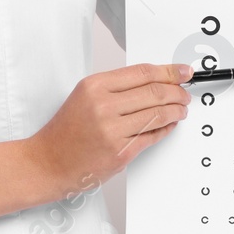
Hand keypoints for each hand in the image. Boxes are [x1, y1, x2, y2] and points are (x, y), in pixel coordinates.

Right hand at [25, 63, 194, 191]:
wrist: (48, 162)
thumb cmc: (65, 132)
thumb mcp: (85, 97)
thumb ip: (116, 88)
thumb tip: (153, 82)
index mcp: (94, 86)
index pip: (142, 73)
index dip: (169, 71)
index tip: (182, 71)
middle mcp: (103, 105)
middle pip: (154, 92)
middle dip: (177, 92)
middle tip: (185, 94)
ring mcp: (112, 130)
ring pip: (157, 114)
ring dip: (176, 111)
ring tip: (181, 109)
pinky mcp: (120, 152)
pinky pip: (152, 136)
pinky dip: (166, 129)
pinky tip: (169, 125)